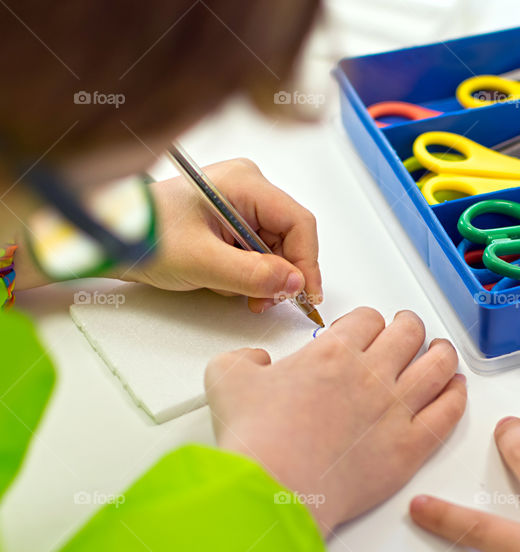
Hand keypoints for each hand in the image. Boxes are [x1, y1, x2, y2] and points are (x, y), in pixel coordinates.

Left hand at [117, 158, 322, 312]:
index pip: (298, 222)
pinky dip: (252, 272)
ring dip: (266, 276)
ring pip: (277, 246)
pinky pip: (259, 248)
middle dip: (282, 273)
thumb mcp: (202, 262)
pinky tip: (232, 282)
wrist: (113, 237)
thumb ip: (253, 274)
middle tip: (268, 301)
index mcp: (244, 183)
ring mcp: (241, 203)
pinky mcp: (233, 220)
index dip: (307, 262)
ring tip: (242, 293)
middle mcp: (248, 187)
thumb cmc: (146, 235)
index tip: (306, 294)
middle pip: (290, 236)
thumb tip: (294, 283)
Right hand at [205, 307, 466, 535]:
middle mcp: (372, 375)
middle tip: (406, 331)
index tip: (364, 329)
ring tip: (439, 351)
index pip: (367, 319)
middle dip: (408, 327)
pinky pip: (448, 412)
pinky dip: (456, 394)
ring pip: (437, 365)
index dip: (367, 321)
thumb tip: (257, 361)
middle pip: (408, 333)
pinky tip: (455, 388)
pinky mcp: (410, 447)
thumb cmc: (256, 442)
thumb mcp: (228, 380)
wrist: (274, 493)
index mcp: (334, 353)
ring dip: (441, 352)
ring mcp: (396, 410)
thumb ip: (244, 360)